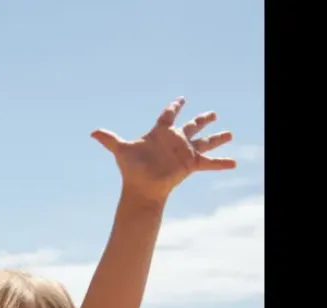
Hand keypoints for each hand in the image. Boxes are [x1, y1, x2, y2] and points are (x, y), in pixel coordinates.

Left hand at [92, 98, 235, 202]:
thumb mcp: (122, 150)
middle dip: (203, 119)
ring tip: (230, 133)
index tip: (181, 100)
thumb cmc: (131, 170)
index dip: (175, 107)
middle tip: (213, 114)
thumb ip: (109, 140)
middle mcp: (175, 141)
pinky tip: (234, 163)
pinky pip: (210, 162)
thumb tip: (92, 132)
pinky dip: (222, 163)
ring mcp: (184, 152)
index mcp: (160, 133)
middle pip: (192, 125)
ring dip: (217, 137)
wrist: (141, 190)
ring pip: (205, 141)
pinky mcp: (190, 164)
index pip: (169, 115)